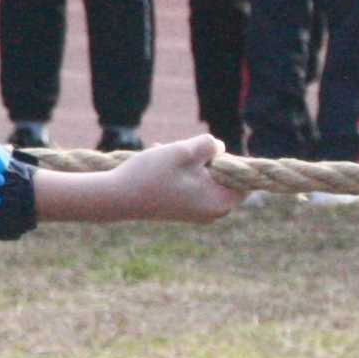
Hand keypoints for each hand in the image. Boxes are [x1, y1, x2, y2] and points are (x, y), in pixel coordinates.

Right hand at [35, 134, 240, 226]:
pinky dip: (180, 169)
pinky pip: (191, 183)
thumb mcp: (184, 151)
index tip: (206, 151)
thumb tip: (220, 148)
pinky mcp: (183, 208)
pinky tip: (160, 157)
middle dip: (204, 157)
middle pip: (222, 174)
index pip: (243, 178)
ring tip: (165, 151)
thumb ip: (209, 145)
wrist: (115, 198)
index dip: (229, 159)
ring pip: (204, 175)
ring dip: (188, 160)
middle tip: (182, 151)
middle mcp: (213, 212)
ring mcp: (197, 212)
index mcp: (221, 203)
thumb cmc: (151, 175)